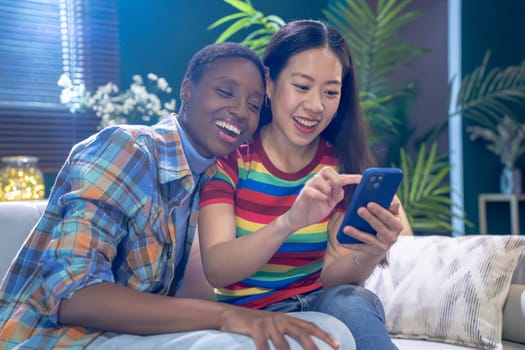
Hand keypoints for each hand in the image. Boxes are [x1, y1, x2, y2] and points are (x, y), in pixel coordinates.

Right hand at [218, 306, 339, 349]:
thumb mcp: (271, 324)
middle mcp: (279, 319)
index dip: (324, 335)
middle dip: (313, 348)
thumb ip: (284, 332)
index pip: (309, 326)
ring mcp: (267, 322)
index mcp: (286, 318)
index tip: (338, 345)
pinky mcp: (254, 327)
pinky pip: (264, 346)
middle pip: (302, 334)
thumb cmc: (253, 324)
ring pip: (283, 345)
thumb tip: (301, 343)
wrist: (229, 315)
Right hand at [284, 167, 359, 231]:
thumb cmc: (314, 211)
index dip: (351, 177)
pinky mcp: (303, 194)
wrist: (299, 220)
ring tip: (327, 198)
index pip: (339, 176)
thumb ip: (337, 196)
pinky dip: (319, 194)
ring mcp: (309, 187)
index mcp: (324, 184)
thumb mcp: (329, 204)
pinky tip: (323, 199)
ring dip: (327, 187)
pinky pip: (310, 189)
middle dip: (335, 177)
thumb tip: (343, 189)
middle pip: (326, 170)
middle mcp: (316, 183)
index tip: (362, 179)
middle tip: (338, 188)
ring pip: (318, 178)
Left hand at [340, 197, 402, 257]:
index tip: (370, 203)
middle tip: (359, 210)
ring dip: (357, 233)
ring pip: (368, 238)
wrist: (381, 242)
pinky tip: (341, 241)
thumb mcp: (389, 213)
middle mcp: (392, 236)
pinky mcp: (373, 252)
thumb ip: (389, 203)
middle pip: (380, 227)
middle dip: (369, 218)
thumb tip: (386, 197)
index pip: (390, 217)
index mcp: (397, 224)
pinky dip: (350, 245)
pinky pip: (360, 248)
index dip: (381, 211)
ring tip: (346, 228)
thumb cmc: (383, 221)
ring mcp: (383, 246)